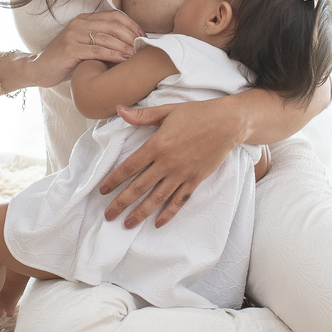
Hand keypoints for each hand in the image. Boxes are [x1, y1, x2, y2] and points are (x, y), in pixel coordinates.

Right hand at [25, 11, 145, 88]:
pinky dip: (113, 55)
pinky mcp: (69, 49)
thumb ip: (101, 41)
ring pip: (106, 38)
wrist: (38, 69)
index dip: (131, 25)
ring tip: (137, 55)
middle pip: (112, 25)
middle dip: (131, 36)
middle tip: (143, 46)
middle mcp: (78, 23)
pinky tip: (124, 60)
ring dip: (125, 46)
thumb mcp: (85, 46)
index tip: (143, 36)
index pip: (113, 16)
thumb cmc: (66, 61)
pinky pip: (96, 50)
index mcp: (84, 19)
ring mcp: (73, 35)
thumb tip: (131, 45)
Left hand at [99, 98, 244, 227]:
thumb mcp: (167, 110)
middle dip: (122, 202)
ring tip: (127, 223)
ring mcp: (182, 173)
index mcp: (157, 144)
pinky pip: (179, 200)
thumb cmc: (197, 113)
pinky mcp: (195, 179)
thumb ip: (142, 115)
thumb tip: (119, 109)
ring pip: (157, 197)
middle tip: (109, 215)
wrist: (228, 123)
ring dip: (141, 212)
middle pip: (139, 187)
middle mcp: (167, 162)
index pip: (130, 166)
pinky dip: (168, 212)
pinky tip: (158, 222)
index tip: (103, 190)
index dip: (114, 180)